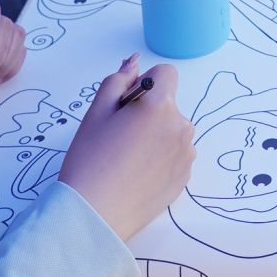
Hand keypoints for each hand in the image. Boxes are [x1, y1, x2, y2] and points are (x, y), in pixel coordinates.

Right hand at [59, 55, 195, 240]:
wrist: (93, 215)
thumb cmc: (89, 160)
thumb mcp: (96, 112)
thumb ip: (118, 80)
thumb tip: (135, 61)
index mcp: (161, 105)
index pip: (165, 74)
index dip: (144, 84)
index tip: (126, 106)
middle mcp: (181, 127)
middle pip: (168, 105)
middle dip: (148, 112)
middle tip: (119, 137)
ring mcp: (186, 155)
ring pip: (171, 131)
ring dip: (155, 136)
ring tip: (126, 159)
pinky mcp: (185, 178)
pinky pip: (175, 156)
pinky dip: (160, 159)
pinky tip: (136, 175)